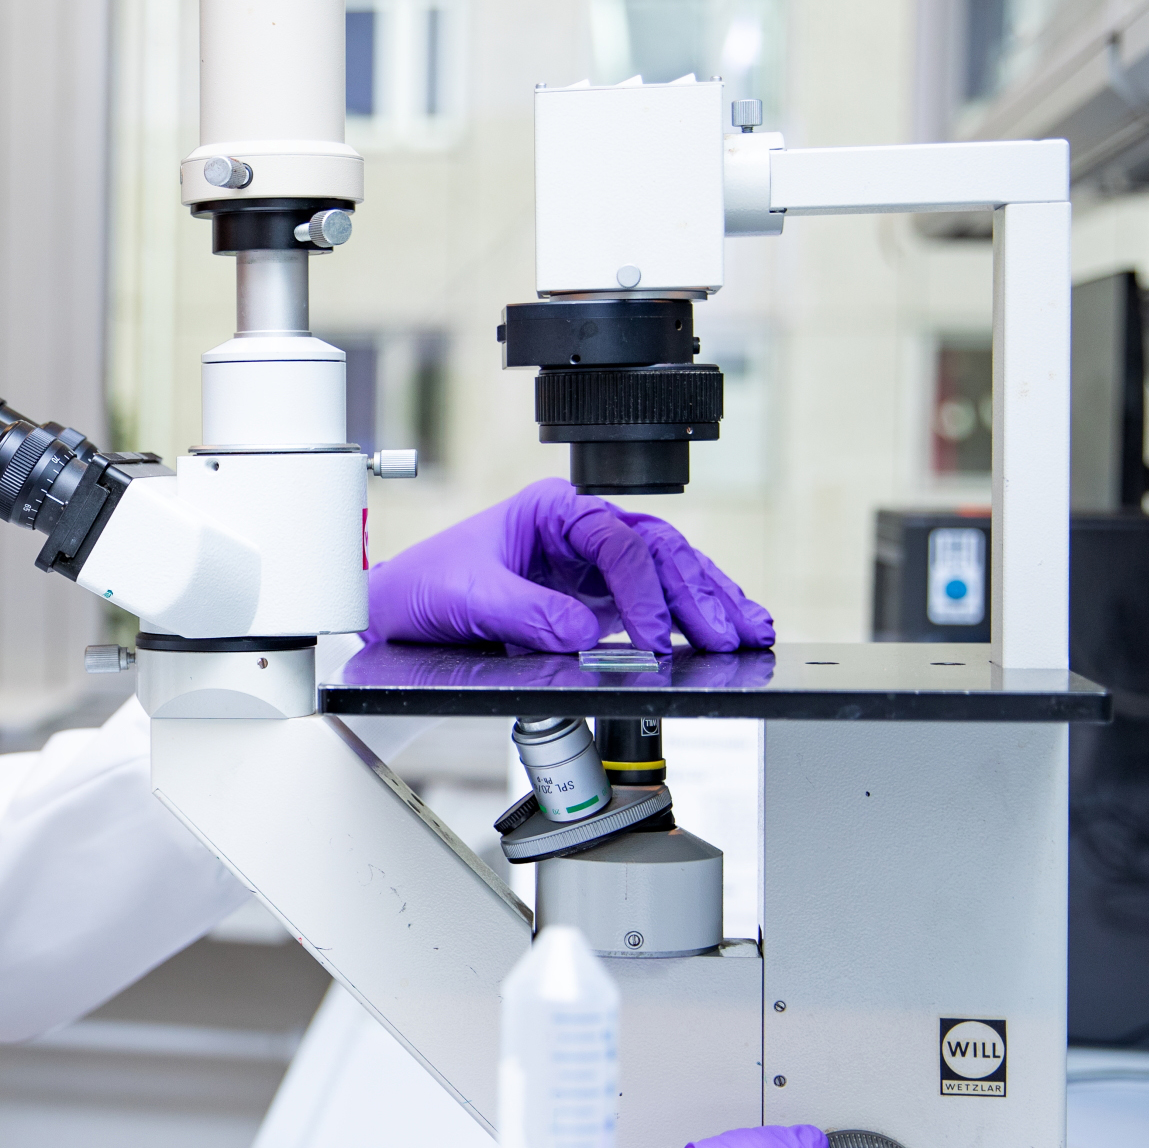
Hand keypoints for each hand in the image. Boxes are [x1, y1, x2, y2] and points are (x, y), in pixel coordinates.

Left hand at [367, 478, 773, 652]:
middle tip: (729, 635)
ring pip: (667, 573)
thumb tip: (583, 635)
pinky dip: (689, 619)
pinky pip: (654, 604)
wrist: (398, 610)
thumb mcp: (470, 595)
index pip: (617, 541)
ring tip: (750, 632)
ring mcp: (593, 566)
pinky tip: (721, 632)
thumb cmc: (426, 584)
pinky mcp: (597, 600)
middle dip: (698, 593)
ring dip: (709, 602)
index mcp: (553, 510)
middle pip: (658, 551)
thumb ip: (526, 612)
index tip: (651, 637)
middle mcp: (581, 531)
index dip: (640, 590)